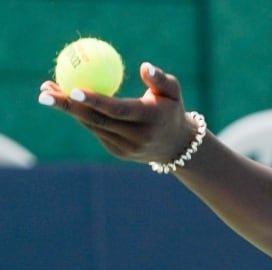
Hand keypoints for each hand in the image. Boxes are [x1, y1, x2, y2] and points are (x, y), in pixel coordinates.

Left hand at [38, 62, 198, 163]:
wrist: (177, 145)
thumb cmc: (172, 109)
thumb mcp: (173, 91)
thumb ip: (160, 79)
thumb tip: (144, 66)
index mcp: (150, 119)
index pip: (118, 110)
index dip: (94, 101)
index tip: (73, 88)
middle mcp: (137, 137)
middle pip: (97, 121)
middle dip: (68, 106)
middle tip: (45, 91)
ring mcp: (125, 148)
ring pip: (92, 126)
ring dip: (68, 109)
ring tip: (47, 91)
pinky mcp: (117, 152)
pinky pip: (96, 130)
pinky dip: (80, 116)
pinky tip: (66, 101)